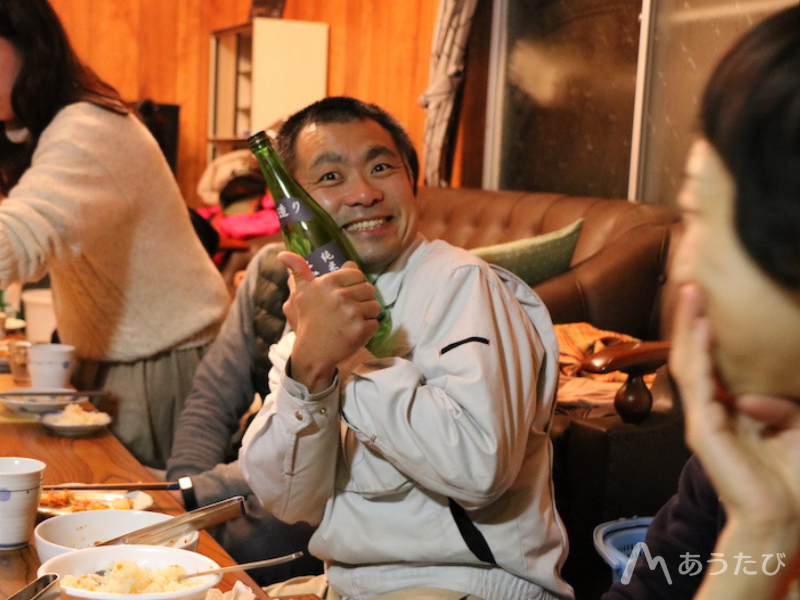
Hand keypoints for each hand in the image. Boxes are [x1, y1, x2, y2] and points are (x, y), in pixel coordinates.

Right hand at [279, 252, 380, 391]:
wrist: (313, 352)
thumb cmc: (309, 320)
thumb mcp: (301, 293)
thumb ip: (298, 270)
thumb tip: (283, 254)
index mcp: (328, 283)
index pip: (357, 274)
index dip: (354, 284)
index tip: (345, 295)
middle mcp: (340, 296)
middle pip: (369, 289)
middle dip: (361, 299)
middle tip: (348, 311)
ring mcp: (351, 314)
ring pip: (375, 306)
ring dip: (367, 314)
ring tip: (351, 321)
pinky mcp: (361, 330)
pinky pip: (376, 323)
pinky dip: (368, 329)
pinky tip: (354, 332)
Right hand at [669, 284, 799, 564]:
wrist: (782, 520)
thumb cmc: (792, 478)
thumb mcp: (797, 423)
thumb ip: (782, 401)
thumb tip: (757, 390)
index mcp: (727, 408)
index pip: (712, 359)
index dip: (708, 327)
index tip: (715, 295)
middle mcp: (709, 409)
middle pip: (694, 353)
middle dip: (693, 317)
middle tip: (694, 282)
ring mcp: (701, 418)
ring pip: (688, 361)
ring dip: (689, 326)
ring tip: (691, 293)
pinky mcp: (701, 429)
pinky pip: (697, 383)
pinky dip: (699, 352)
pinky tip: (704, 326)